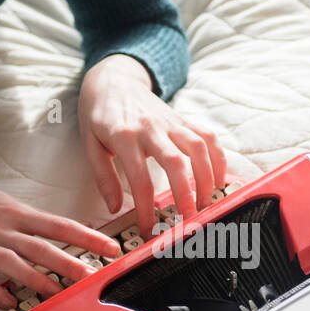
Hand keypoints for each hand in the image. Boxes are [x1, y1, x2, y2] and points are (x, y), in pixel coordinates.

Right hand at [0, 175, 119, 308]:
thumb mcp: (10, 204)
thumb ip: (39, 222)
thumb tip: (75, 232)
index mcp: (19, 214)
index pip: (60, 226)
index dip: (87, 237)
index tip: (111, 248)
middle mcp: (3, 230)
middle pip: (39, 246)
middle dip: (66, 261)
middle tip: (89, 275)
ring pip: (12, 263)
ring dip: (35, 278)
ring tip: (54, 291)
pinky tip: (9, 301)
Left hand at [78, 54, 226, 236]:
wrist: (113, 80)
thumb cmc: (99, 115)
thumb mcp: (90, 145)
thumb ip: (103, 177)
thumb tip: (114, 208)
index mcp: (124, 136)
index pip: (139, 179)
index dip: (146, 208)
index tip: (149, 230)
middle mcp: (151, 127)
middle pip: (175, 163)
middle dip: (185, 194)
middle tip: (188, 220)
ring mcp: (170, 121)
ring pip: (198, 147)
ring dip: (207, 178)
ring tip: (206, 203)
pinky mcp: (182, 119)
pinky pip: (207, 136)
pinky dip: (218, 158)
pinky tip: (219, 180)